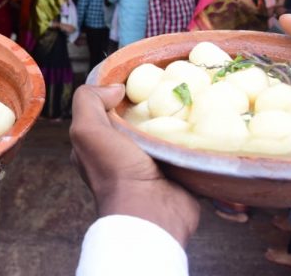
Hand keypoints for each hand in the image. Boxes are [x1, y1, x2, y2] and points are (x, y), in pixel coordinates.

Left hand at [69, 85, 199, 245]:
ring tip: (191, 99)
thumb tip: (115, 88)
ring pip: (164, 131)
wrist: (151, 212)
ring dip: (176, 119)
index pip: (107, 109)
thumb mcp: (87, 131)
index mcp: (98, 144)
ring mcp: (152, 163)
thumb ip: (88, 101)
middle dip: (153, 103)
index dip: (121, 92)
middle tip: (171, 88)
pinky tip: (203, 120)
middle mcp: (123, 153)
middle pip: (139, 118)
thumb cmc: (115, 170)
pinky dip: (193, 136)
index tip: (141, 79)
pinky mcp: (177, 170)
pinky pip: (186, 147)